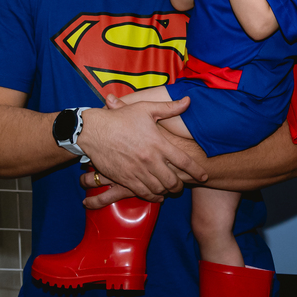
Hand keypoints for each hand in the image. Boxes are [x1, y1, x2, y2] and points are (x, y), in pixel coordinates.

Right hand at [75, 96, 207, 200]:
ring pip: (159, 188)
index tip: (203, 176)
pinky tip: (157, 195)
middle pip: (173, 180)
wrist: (92, 131)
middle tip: (183, 185)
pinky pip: (143, 192)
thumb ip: (169, 108)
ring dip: (167, 191)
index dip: (196, 171)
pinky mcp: (125, 178)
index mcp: (158, 143)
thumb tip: (188, 100)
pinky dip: (153, 196)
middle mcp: (150, 160)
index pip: (184, 162)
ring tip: (170, 189)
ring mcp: (137, 171)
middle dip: (181, 185)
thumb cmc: (120, 119)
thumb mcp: (145, 109)